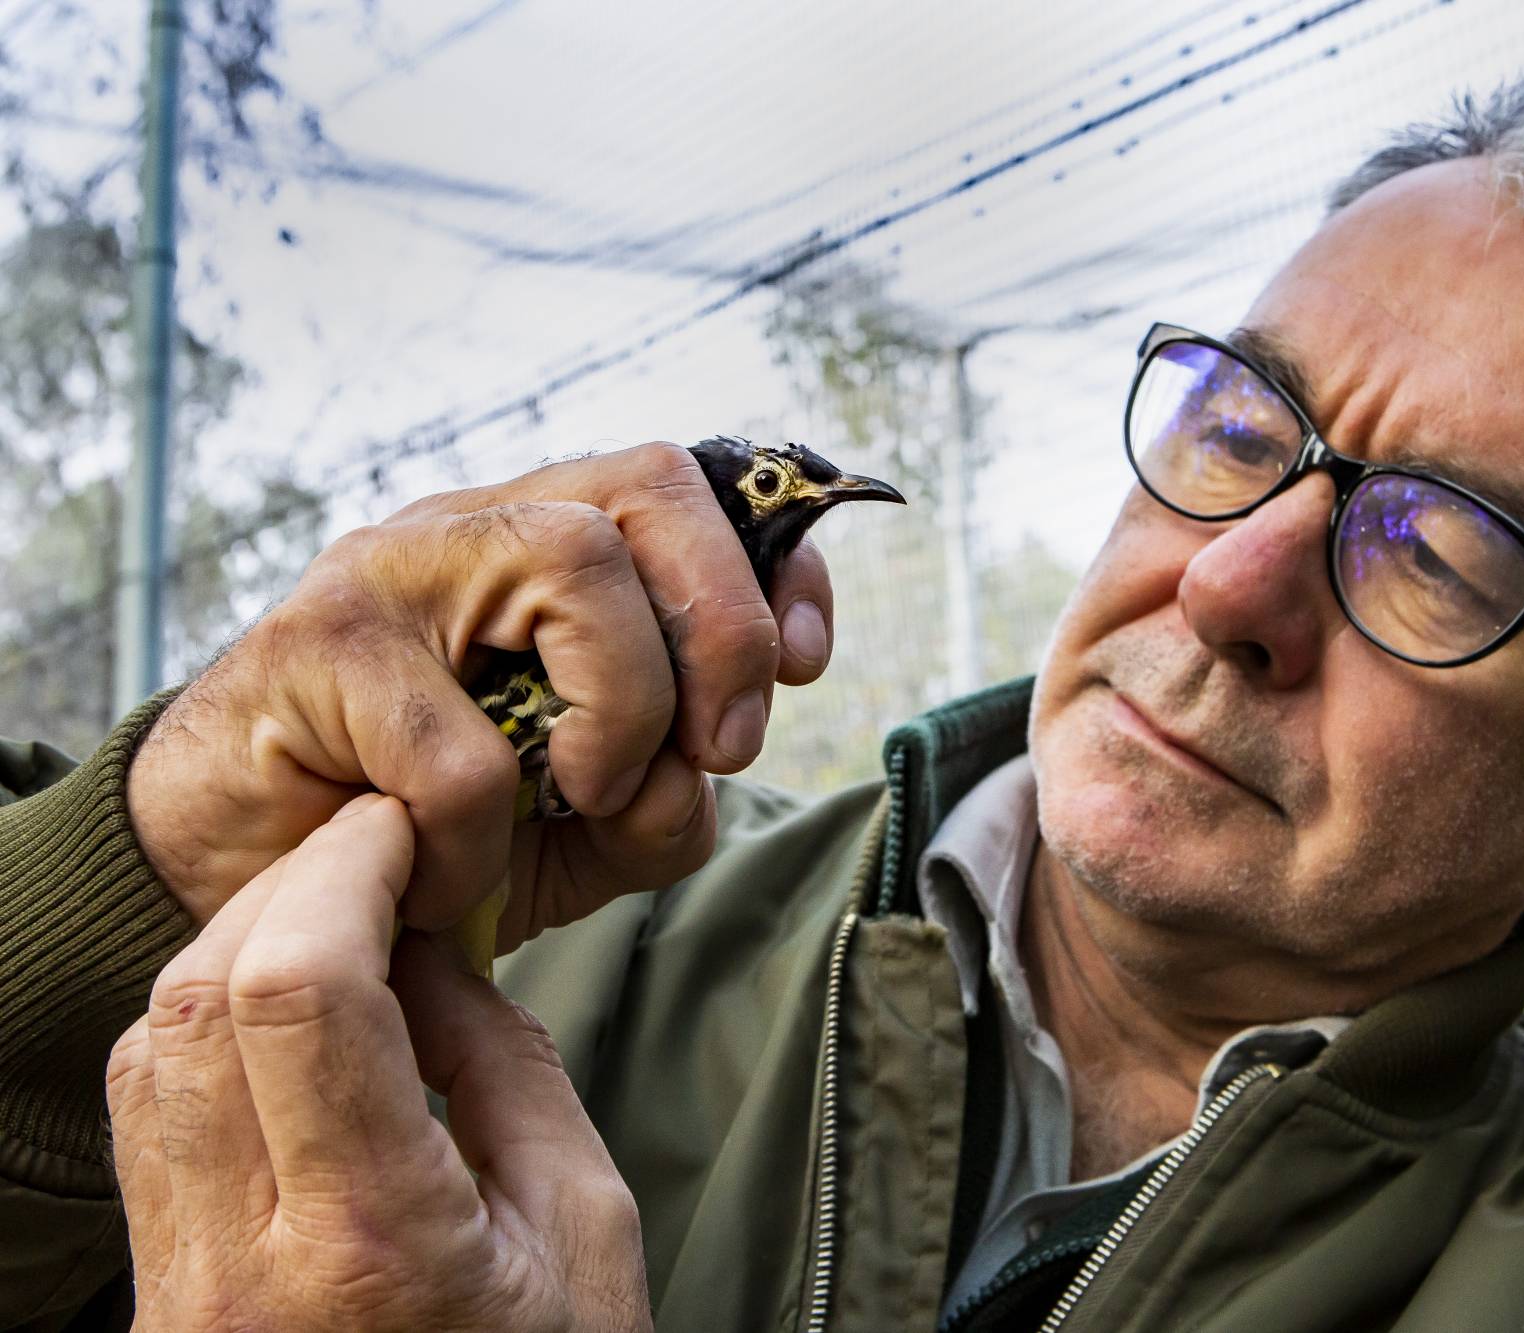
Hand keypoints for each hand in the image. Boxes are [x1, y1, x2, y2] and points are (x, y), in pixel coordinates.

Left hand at [107, 794, 650, 1332]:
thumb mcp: (583, 1231)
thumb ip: (509, 1071)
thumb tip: (438, 950)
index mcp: (372, 1246)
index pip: (301, 996)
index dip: (343, 873)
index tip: (400, 831)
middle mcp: (239, 1267)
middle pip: (198, 1000)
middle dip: (287, 889)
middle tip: (372, 857)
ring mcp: (177, 1290)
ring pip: (147, 1046)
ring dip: (234, 951)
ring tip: (335, 930)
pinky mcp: (155, 1295)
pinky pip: (142, 1115)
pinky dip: (202, 1026)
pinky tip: (282, 1016)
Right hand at [127, 441, 835, 946]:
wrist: (235, 882)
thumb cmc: (420, 838)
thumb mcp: (576, 829)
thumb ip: (662, 798)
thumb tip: (696, 780)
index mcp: (545, 550)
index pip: (689, 486)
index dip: (770, 564)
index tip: (804, 664)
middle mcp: (474, 529)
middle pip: (652, 485)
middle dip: (724, 623)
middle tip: (719, 748)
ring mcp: (391, 572)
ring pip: (576, 562)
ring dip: (624, 708)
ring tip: (580, 797)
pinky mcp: (313, 648)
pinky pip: (461, 751)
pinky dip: (483, 845)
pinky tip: (444, 877)